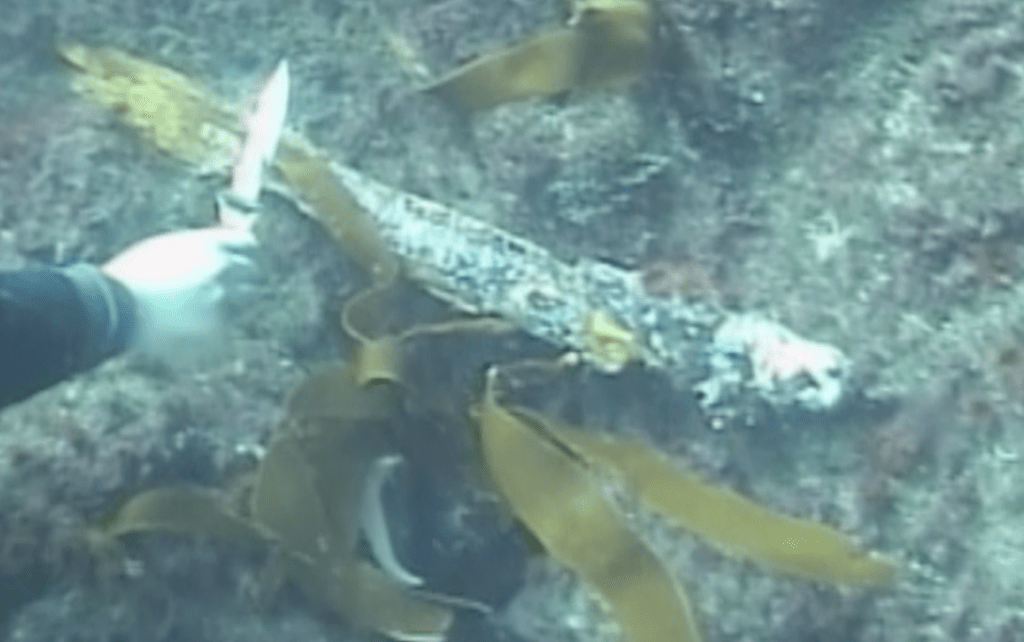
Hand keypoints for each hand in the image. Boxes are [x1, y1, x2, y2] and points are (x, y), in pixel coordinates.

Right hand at [101, 223, 256, 361]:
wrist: (115, 308)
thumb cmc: (129, 274)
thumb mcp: (163, 248)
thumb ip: (195, 249)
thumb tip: (213, 253)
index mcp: (208, 244)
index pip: (246, 243)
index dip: (243, 252)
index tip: (241, 257)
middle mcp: (221, 269)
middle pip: (251, 272)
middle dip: (243, 277)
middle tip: (230, 284)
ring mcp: (221, 300)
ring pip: (242, 301)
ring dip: (232, 302)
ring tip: (205, 306)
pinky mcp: (215, 327)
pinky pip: (224, 325)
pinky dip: (214, 326)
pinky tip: (191, 326)